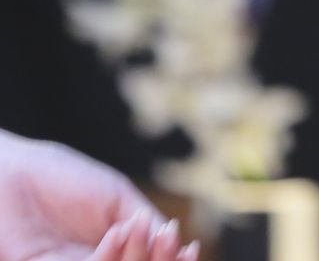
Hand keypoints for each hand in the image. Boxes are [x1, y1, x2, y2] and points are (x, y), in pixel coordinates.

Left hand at [0, 130, 197, 260]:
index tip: (192, 248)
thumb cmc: (65, 179)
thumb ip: (145, 221)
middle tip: (169, 238)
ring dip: (137, 258)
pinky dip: (107, 256)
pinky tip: (118, 232)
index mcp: (115, 251)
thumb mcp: (117, 199)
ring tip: (140, 225)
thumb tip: (176, 241)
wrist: (18, 173)